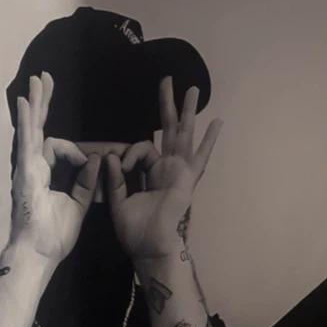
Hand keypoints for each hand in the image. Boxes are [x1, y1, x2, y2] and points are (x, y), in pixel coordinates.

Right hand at [9, 73, 102, 260]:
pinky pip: (26, 142)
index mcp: (45, 174)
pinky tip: (24, 102)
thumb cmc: (54, 235)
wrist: (38, 253)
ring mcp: (26, 168)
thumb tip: (96, 161)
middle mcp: (33, 167)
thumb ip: (85, 183)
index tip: (91, 163)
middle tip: (43, 79)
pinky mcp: (24, 172)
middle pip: (38, 128)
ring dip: (35, 104)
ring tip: (37, 81)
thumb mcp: (77, 205)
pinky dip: (25, 121)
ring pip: (31, 129)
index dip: (75, 150)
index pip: (56, 147)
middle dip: (42, 104)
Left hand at [105, 77, 222, 262]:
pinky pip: (200, 156)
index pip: (140, 149)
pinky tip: (217, 121)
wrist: (149, 246)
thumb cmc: (135, 230)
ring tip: (194, 89)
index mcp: (151, 173)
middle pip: (168, 130)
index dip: (127, 154)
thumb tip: (109, 155)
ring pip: (184, 135)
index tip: (117, 164)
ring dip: (189, 111)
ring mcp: (179, 171)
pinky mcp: (186, 177)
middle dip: (169, 106)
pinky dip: (208, 140)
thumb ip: (115, 178)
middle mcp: (167, 168)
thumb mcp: (118, 200)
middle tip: (168, 80)